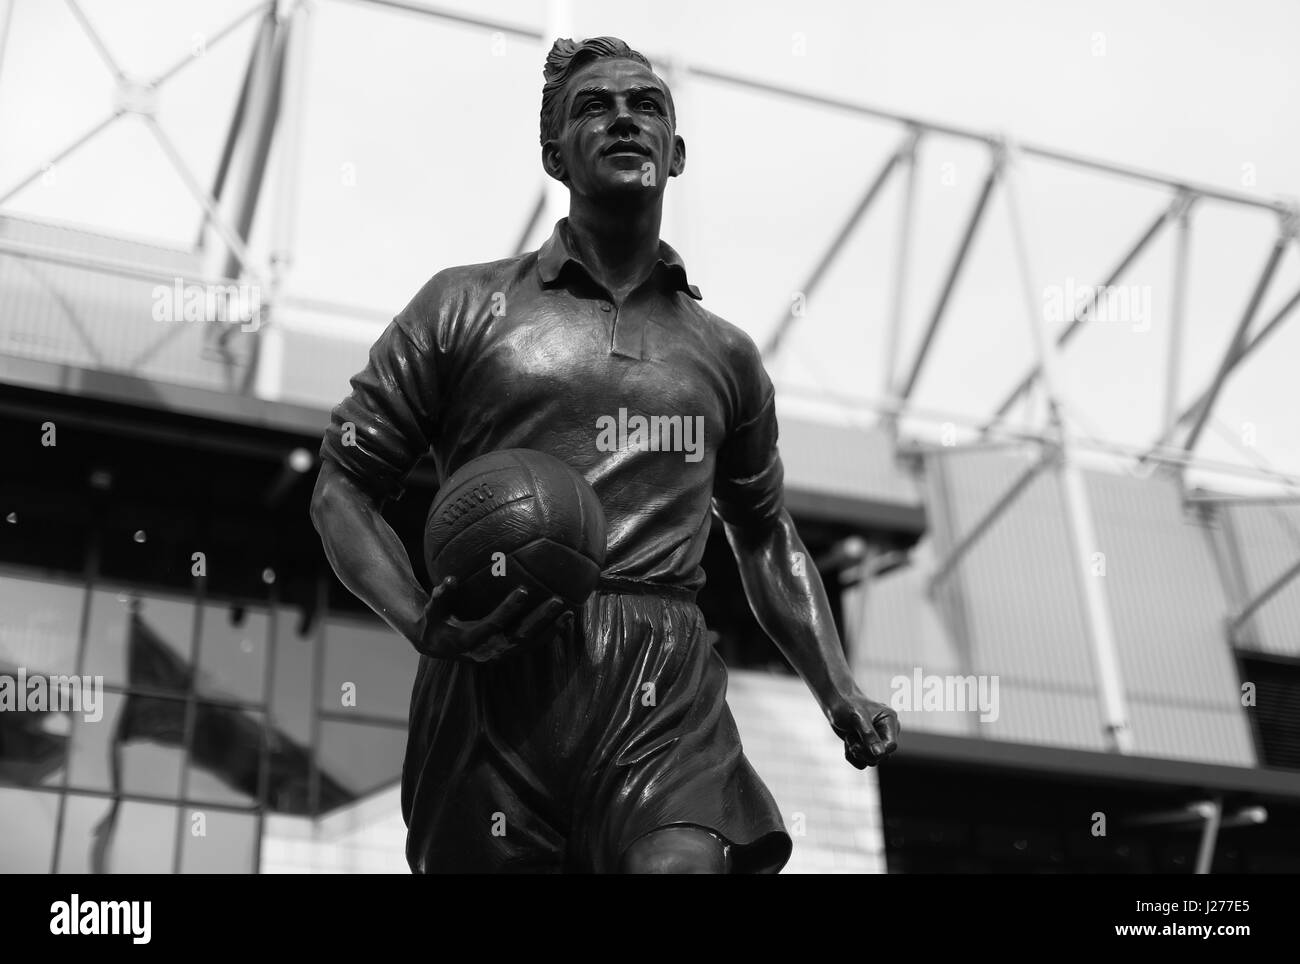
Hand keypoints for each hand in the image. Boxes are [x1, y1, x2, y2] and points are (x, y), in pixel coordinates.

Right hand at [413, 576, 572, 662]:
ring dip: (550, 629)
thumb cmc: (435, 622)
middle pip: (519, 637)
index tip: (524, 590)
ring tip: (569, 612)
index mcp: (468, 640)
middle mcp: (487, 651)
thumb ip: (440, 595)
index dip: (509, 609)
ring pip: (530, 644)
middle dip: (540, 619)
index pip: (493, 624)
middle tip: (557, 600)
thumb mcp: (432, 610)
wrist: (437, 647)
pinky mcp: (507, 654)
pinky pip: (531, 645)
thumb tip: (451, 579)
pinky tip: (565, 620)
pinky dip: (549, 634)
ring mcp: (499, 655)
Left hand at [826, 691, 899, 768]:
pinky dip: (851, 756)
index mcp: (889, 721)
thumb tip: (880, 754)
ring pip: (872, 761)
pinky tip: (847, 743)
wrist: (834, 703)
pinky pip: (862, 763)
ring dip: (856, 753)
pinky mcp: (866, 747)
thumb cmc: (846, 705)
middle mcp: (886, 733)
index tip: (858, 747)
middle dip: (864, 752)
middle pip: (883, 756)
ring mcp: (877, 741)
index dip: (877, 751)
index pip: (891, 745)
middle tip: (850, 740)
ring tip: (849, 737)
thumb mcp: (857, 718)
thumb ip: (868, 735)